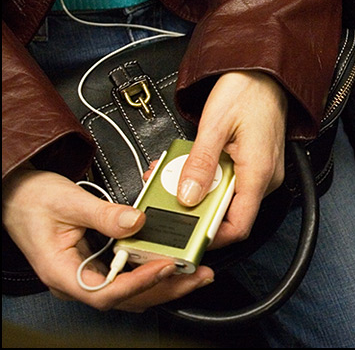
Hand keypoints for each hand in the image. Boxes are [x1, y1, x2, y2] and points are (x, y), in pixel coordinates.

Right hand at [2, 168, 212, 311]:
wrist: (17, 194)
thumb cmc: (33, 200)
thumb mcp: (69, 201)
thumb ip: (104, 213)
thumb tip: (137, 221)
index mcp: (62, 272)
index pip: (105, 293)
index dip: (139, 283)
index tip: (167, 266)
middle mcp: (75, 281)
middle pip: (125, 298)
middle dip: (166, 288)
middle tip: (198, 274)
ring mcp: (87, 276)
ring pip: (130, 292)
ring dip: (165, 283)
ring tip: (195, 271)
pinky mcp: (97, 266)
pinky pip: (128, 277)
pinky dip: (152, 272)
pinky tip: (174, 264)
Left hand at [175, 71, 286, 248]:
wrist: (264, 72)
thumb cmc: (248, 90)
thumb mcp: (214, 125)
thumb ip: (200, 164)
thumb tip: (188, 196)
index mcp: (258, 172)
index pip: (238, 226)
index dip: (210, 237)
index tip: (184, 236)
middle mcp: (264, 177)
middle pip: (227, 212)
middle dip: (193, 208)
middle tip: (165, 196)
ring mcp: (260, 172)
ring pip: (225, 196)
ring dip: (197, 190)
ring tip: (171, 174)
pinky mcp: (253, 165)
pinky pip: (229, 182)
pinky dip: (207, 177)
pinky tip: (189, 165)